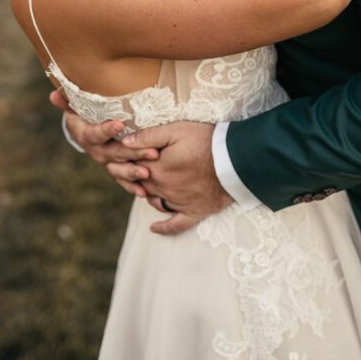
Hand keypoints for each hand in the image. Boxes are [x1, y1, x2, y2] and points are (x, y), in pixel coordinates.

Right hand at [49, 90, 159, 197]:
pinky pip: (122, 181)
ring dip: (133, 172)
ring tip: (147, 173)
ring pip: (119, 169)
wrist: (86, 133)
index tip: (119, 123)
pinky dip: (132, 187)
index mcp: (87, 136)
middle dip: (133, 153)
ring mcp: (106, 162)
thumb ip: (66, 101)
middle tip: (152, 152)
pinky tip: (144, 192)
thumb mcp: (75, 107)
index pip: (95, 134)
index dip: (106, 130)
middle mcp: (96, 151)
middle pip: (114, 153)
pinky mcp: (115, 170)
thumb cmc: (84, 115)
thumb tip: (53, 94)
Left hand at [122, 121, 231, 235]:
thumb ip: (148, 136)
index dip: (128, 159)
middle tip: (135, 167)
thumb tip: (124, 142)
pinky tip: (154, 228)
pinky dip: (163, 228)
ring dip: (148, 195)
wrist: (235, 160)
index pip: (133, 166)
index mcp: (157, 168)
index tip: (127, 154)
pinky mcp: (194, 212)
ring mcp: (178, 203)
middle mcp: (164, 189)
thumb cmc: (206, 141)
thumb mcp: (176, 130)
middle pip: (141, 185)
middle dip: (135, 176)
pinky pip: (175, 225)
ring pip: (154, 202)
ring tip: (147, 186)